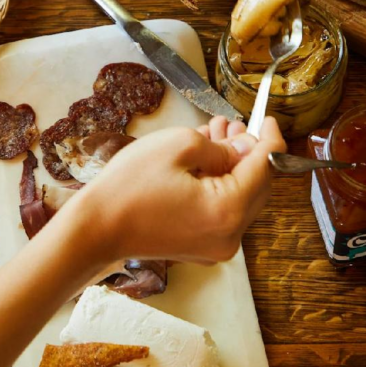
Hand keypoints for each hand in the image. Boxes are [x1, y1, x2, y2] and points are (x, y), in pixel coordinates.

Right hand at [71, 116, 285, 264]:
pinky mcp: (201, 247)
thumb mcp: (179, 146)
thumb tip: (243, 149)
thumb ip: (223, 147)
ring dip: (230, 166)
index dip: (270, 138)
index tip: (269, 119)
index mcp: (229, 210)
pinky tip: (200, 161)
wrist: (95, 228)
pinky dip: (218, 185)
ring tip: (212, 136)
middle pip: (257, 186)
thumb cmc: (129, 186)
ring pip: (239, 197)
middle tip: (230, 124)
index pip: (266, 168)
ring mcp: (216, 246)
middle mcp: (230, 235)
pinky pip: (222, 211)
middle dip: (247, 151)